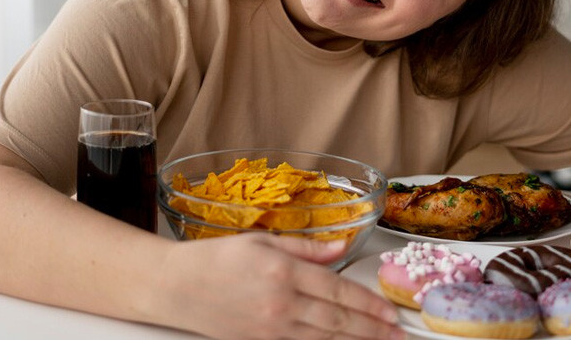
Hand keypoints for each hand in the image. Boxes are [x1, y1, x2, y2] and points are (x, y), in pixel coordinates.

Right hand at [152, 233, 402, 338]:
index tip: (390, 312)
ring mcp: (269, 328)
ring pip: (323, 339)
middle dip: (372, 329)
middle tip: (397, 335)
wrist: (173, 286)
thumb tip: (342, 247)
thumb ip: (306, 247)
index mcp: (283, 271)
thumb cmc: (214, 259)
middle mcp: (279, 302)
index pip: (337, 290)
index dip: (368, 304)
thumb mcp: (262, 240)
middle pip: (336, 320)